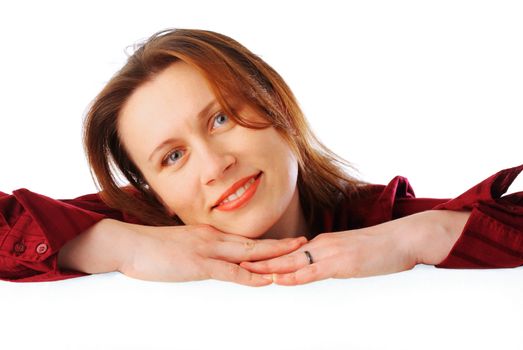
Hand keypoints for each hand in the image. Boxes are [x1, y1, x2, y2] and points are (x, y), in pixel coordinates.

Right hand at [116, 220, 307, 285]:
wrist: (128, 243)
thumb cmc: (150, 247)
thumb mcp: (180, 246)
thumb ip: (197, 251)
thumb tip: (208, 260)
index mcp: (209, 235)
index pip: (244, 240)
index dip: (267, 242)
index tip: (285, 242)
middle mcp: (213, 238)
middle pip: (254, 243)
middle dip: (280, 245)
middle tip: (304, 243)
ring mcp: (206, 250)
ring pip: (248, 254)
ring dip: (274, 256)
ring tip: (296, 256)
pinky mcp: (197, 264)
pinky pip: (230, 271)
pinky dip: (250, 276)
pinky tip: (266, 278)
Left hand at [240, 210, 460, 284]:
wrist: (403, 238)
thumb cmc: (378, 248)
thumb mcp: (348, 254)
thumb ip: (329, 261)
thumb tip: (314, 269)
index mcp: (320, 243)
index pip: (286, 251)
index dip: (263, 255)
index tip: (243, 257)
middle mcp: (320, 245)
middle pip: (281, 254)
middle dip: (256, 259)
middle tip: (231, 261)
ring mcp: (330, 253)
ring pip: (291, 262)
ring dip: (267, 267)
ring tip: (243, 269)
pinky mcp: (341, 263)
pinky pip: (313, 271)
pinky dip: (294, 276)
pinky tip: (280, 279)